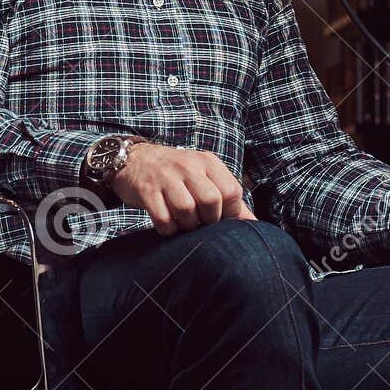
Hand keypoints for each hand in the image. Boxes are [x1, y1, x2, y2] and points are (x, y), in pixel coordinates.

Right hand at [110, 143, 255, 234]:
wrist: (135, 160)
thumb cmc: (177, 174)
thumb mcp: (204, 176)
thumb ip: (228, 197)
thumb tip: (254, 224)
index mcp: (208, 162)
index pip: (232, 191)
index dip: (231, 213)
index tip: (221, 220)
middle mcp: (188, 166)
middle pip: (211, 200)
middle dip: (209, 220)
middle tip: (202, 223)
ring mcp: (166, 177)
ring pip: (187, 210)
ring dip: (188, 226)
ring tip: (184, 224)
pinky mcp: (147, 190)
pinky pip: (163, 218)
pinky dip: (168, 229)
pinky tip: (168, 225)